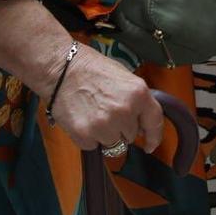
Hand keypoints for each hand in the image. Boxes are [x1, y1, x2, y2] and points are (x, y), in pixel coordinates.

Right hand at [46, 46, 165, 153]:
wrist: (60, 68)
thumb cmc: (91, 69)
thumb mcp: (124, 78)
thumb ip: (137, 101)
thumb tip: (141, 125)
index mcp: (138, 94)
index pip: (154, 122)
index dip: (154, 137)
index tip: (150, 144)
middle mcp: (125, 112)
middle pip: (130, 136)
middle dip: (121, 127)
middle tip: (106, 109)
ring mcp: (105, 126)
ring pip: (112, 143)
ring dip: (104, 134)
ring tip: (93, 113)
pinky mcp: (85, 135)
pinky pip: (93, 146)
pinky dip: (88, 137)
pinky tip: (82, 118)